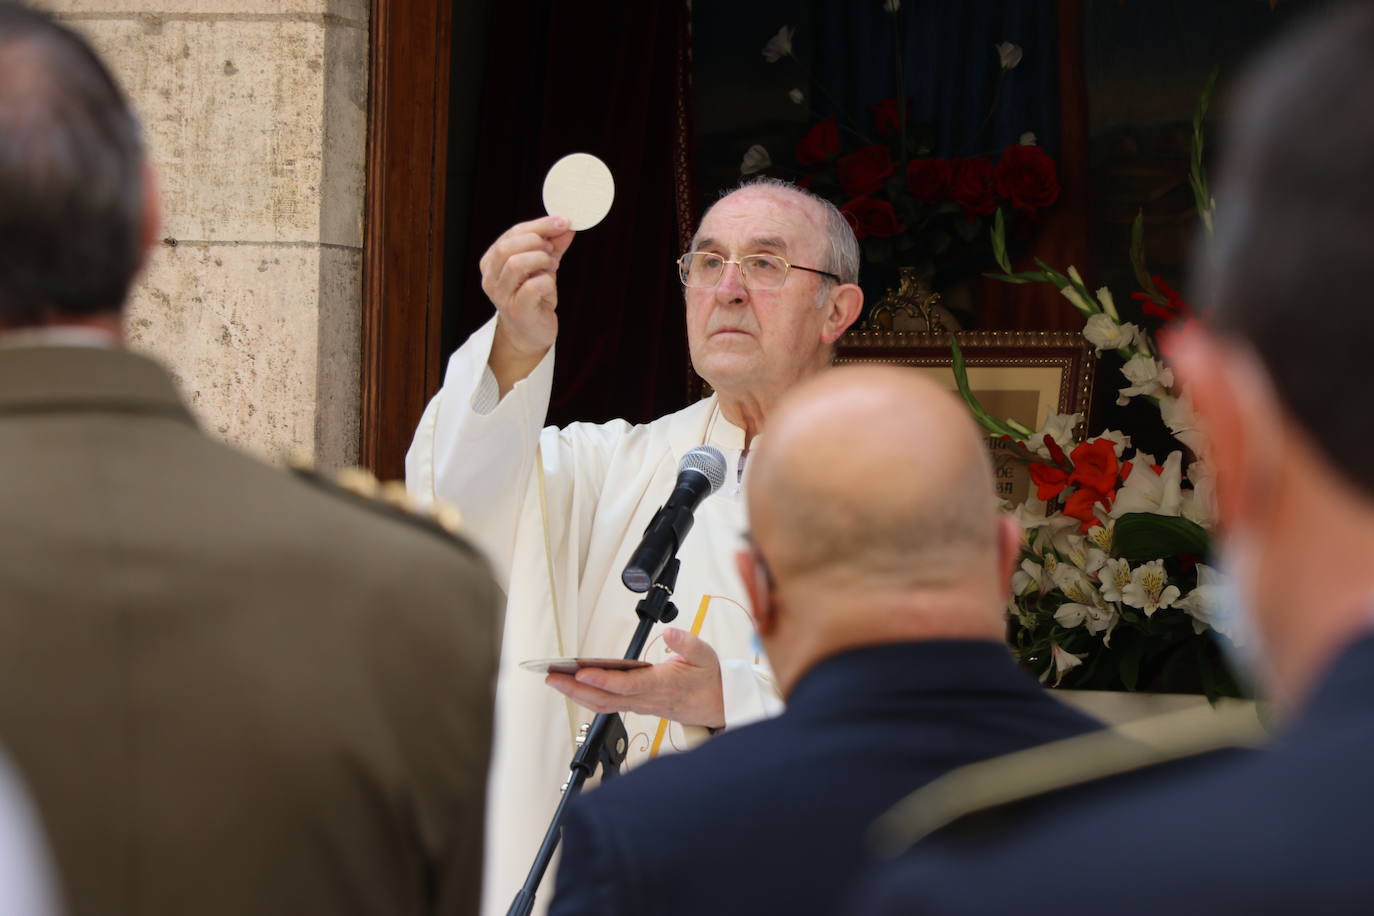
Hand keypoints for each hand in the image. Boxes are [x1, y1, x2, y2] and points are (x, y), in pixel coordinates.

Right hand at [480, 216, 575, 377]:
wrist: (530, 333)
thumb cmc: (534, 297)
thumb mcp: (542, 266)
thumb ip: (552, 246)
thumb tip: (567, 226)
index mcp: (492, 262)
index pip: (512, 233)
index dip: (539, 225)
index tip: (562, 222)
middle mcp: (491, 278)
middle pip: (508, 246)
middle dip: (537, 242)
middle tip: (552, 250)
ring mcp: (501, 295)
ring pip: (516, 264)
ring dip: (541, 260)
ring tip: (552, 267)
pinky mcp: (516, 310)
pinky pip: (532, 286)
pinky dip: (547, 281)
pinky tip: (549, 286)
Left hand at [545, 628, 725, 728]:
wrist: (719, 705)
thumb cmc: (710, 679)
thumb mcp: (706, 655)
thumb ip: (687, 643)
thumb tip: (670, 632)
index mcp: (662, 685)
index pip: (627, 685)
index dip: (602, 680)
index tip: (582, 672)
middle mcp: (647, 699)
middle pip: (606, 699)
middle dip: (576, 689)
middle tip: (552, 678)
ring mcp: (641, 705)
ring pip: (603, 704)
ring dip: (577, 694)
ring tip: (555, 680)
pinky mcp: (638, 706)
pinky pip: (608, 705)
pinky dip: (588, 696)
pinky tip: (573, 687)